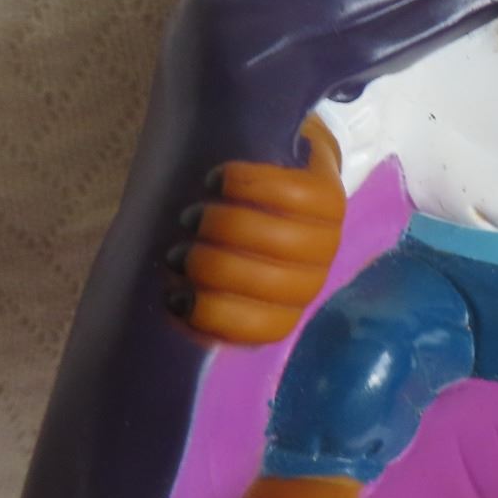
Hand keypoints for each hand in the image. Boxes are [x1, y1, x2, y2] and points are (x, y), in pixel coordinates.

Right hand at [165, 113, 345, 344]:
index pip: (264, 328)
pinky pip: (294, 193)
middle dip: (212, 267)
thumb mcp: (209, 262)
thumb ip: (194, 288)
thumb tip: (166, 303)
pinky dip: (249, 184)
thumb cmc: (229, 227)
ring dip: (227, 227)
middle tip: (179, 250)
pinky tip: (219, 181)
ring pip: (279, 239)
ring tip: (193, 217)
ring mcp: (327, 238)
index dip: (217, 317)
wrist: (282, 168)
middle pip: (267, 282)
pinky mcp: (331, 195)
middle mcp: (310, 279)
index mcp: (283, 308)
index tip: (175, 297)